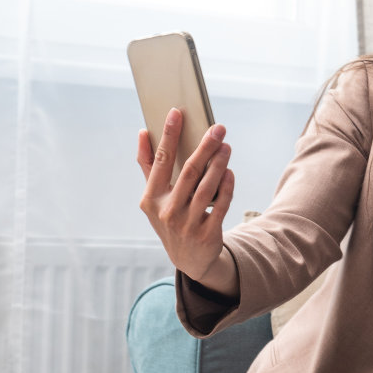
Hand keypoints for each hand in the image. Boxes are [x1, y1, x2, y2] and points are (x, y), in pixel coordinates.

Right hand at [137, 108, 237, 294]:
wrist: (189, 259)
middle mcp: (167, 211)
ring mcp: (188, 224)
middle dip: (205, 147)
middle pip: (189, 172)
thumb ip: (149, 166)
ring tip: (226, 145)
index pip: (160, 161)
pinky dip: (227, 187)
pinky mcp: (208, 234)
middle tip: (218, 128)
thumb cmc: (170, 217)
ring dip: (219, 164)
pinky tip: (230, 171)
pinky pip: (221, 205)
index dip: (168, 136)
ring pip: (207, 187)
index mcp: (151, 199)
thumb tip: (142, 133)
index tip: (177, 113)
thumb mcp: (155, 197)